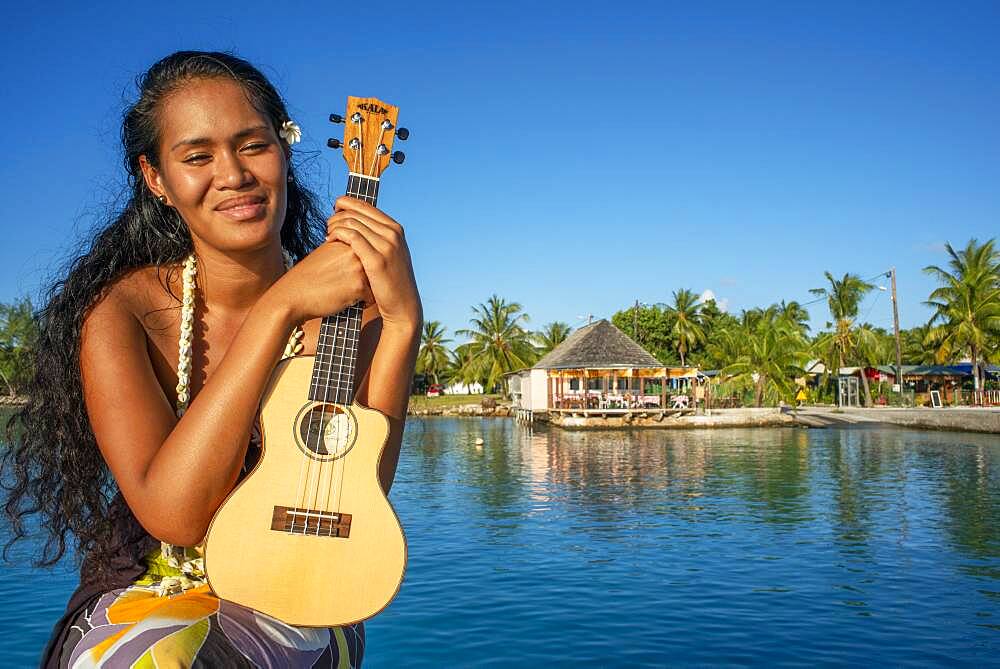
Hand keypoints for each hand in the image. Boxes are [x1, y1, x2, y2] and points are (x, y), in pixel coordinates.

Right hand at [269, 238, 373, 323]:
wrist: (292, 296)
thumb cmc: (308, 278)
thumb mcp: (325, 254)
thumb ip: (344, 249)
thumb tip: (362, 251)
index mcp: (346, 241)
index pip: (366, 254)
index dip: (357, 267)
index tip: (343, 274)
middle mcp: (354, 251)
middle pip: (373, 267)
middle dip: (366, 277)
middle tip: (345, 284)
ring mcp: (358, 268)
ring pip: (374, 281)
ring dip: (365, 289)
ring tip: (346, 292)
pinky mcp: (358, 286)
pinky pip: (371, 296)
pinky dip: (362, 302)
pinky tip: (346, 300)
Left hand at [325, 196, 421, 331]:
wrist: (403, 305)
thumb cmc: (391, 282)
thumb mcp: (390, 254)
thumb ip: (378, 237)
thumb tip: (359, 224)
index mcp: (395, 229)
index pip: (366, 205)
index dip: (347, 203)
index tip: (335, 209)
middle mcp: (392, 233)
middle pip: (357, 212)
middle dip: (337, 215)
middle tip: (327, 225)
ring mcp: (386, 246)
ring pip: (352, 222)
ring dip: (334, 225)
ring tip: (327, 234)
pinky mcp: (376, 259)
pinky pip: (351, 237)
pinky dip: (337, 234)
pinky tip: (329, 241)